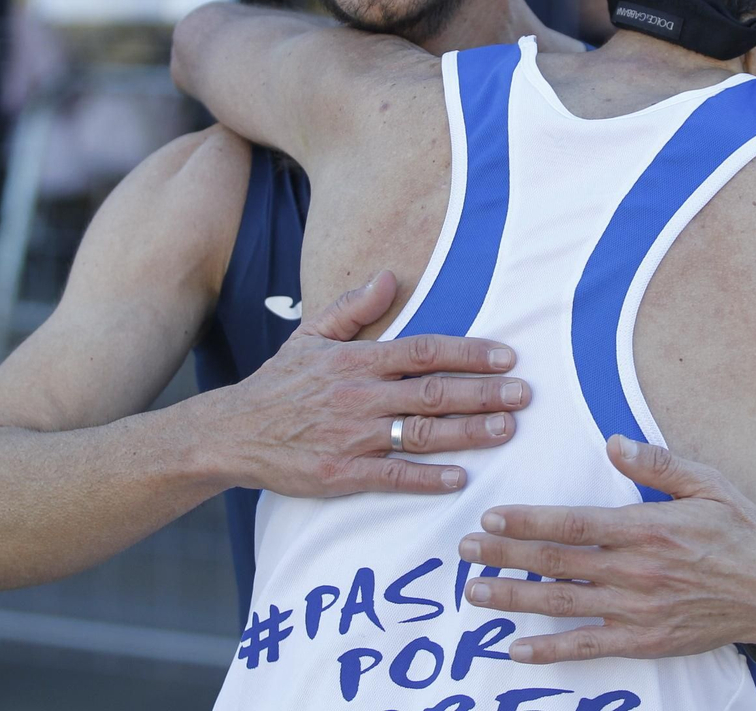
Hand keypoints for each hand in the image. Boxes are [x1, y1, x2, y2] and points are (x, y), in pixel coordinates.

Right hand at [212, 270, 530, 495]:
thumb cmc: (279, 384)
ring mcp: (352, 437)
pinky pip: (392, 476)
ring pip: (420, 433)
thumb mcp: (311, 336)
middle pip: (432, 392)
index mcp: (357, 361)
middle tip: (523, 394)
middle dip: (482, 393)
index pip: (423, 351)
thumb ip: (353, 308)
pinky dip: (427, 478)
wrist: (232, 433)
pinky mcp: (342, 474)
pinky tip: (460, 478)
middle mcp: (360, 397)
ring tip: (507, 431)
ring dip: (467, 433)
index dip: (467, 352)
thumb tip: (389, 277)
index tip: (505, 355)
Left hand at [457, 435, 755, 662]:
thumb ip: (658, 464)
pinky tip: (518, 648)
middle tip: (464, 553)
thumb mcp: (708, 484)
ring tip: (476, 593)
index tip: (491, 519)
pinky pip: (590, 646)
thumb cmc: (741, 532)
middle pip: (557, 564)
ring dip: (515, 599)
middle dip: (505, 557)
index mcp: (648, 528)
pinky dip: (551, 649)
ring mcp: (639, 609)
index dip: (528, 523)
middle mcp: (637, 571)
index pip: (574, 524)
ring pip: (563, 605)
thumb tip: (613, 441)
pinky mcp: (646, 640)